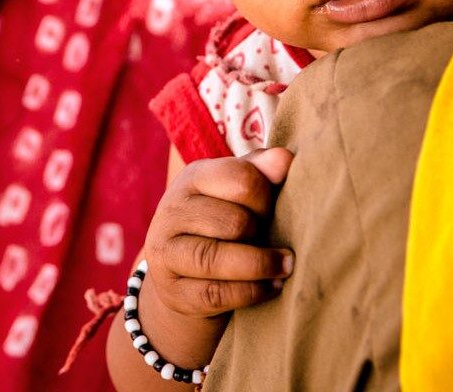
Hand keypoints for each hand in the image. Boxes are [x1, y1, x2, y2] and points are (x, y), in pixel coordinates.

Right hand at [142, 148, 293, 318]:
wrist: (185, 277)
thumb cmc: (224, 224)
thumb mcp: (238, 193)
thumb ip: (261, 172)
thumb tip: (285, 158)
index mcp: (193, 178)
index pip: (240, 178)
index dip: (266, 197)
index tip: (274, 209)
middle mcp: (172, 211)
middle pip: (234, 222)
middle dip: (262, 234)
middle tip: (278, 242)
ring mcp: (166, 253)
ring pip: (218, 259)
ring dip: (262, 266)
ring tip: (285, 267)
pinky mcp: (173, 291)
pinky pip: (216, 293)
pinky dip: (251, 292)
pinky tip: (272, 288)